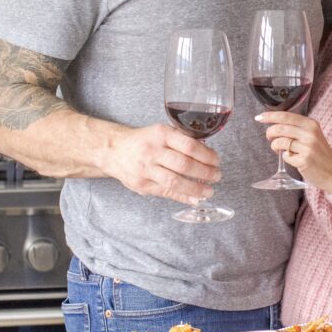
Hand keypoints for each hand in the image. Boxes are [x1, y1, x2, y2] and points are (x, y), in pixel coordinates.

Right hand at [105, 124, 221, 204]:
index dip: (207, 155)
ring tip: (209, 191)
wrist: (114, 151)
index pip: (189, 145)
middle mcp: (153, 151)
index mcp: (161, 134)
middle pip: (184, 164)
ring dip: (196, 188)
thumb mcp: (161, 132)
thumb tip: (207, 154)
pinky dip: (183, 197)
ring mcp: (146, 169)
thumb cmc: (144, 141)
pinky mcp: (142, 185)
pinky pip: (166, 192)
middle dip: (205, 172)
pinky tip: (194, 199)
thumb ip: (181, 141)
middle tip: (217, 176)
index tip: (217, 161)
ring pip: (175, 181)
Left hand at [256, 112, 331, 193]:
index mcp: (311, 124)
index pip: (286, 116)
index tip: (259, 117)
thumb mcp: (313, 135)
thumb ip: (297, 128)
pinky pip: (286, 156)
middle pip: (280, 128)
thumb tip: (274, 123)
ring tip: (279, 150)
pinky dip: (286, 158)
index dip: (270, 116)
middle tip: (269, 137)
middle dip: (270, 133)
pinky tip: (294, 159)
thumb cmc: (320, 153)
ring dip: (275, 147)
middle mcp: (310, 134)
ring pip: (280, 143)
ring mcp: (307, 147)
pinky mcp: (304, 161)